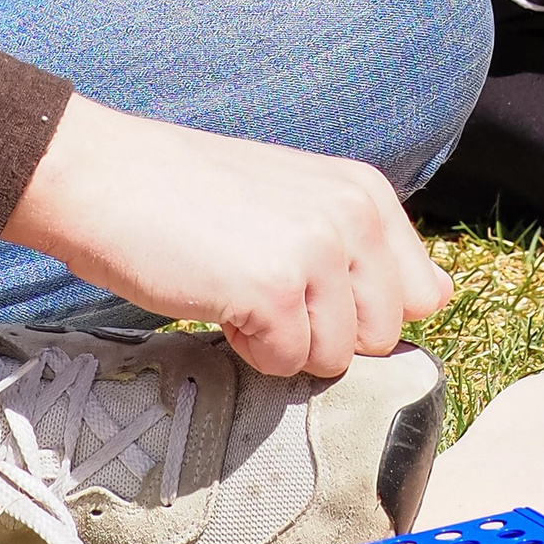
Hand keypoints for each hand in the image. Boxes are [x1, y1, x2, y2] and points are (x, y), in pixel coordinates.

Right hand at [8, 95, 450, 376]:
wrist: (104, 178)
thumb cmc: (190, 194)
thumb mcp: (296, 201)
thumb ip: (366, 247)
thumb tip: (439, 301)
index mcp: (364, 191)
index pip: (421, 296)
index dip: (361, 310)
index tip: (311, 289)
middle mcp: (353, 215)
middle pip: (381, 337)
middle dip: (323, 331)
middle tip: (261, 285)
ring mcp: (317, 252)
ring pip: (335, 358)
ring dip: (283, 341)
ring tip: (235, 285)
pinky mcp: (274, 292)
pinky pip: (285, 365)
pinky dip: (247, 348)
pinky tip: (216, 296)